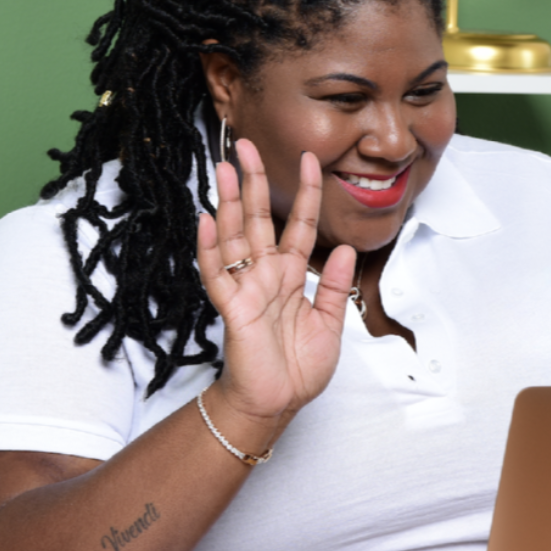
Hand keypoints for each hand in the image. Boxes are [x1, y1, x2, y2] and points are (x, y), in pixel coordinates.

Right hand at [196, 140, 356, 423]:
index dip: (306, 193)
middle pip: (259, 219)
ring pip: (234, 237)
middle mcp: (266, 275)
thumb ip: (333, 287)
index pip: (299, 225)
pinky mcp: (230, 309)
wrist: (276, 405)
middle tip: (245, 144)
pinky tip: (206, 220)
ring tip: (223, 168)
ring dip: (229, 203)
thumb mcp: (330, 326)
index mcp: (290, 276)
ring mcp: (245, 289)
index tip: (312, 159)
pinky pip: (217, 274)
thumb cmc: (297, 370)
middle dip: (253, 181)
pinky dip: (210, 248)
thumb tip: (344, 250)